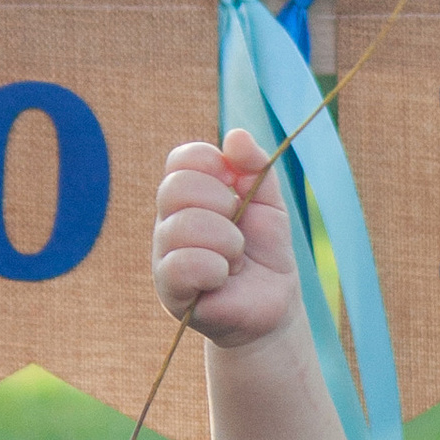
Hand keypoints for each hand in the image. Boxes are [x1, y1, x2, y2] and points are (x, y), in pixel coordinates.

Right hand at [152, 132, 298, 346]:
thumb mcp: (269, 203)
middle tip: (238, 229)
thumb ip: (256, 168)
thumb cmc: (265, 251)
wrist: (274, 303)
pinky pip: (181, 265)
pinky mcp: (169, 290)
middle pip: (176, 187)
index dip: (211, 163)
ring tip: (236, 260)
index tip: (236, 185)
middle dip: (222, 204)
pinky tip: (223, 278)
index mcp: (190, 195)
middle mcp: (169, 221)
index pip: (181, 159)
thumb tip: (235, 135)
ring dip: (225, 242)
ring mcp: (165, 255)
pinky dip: (214, 268)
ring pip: (181, 227)